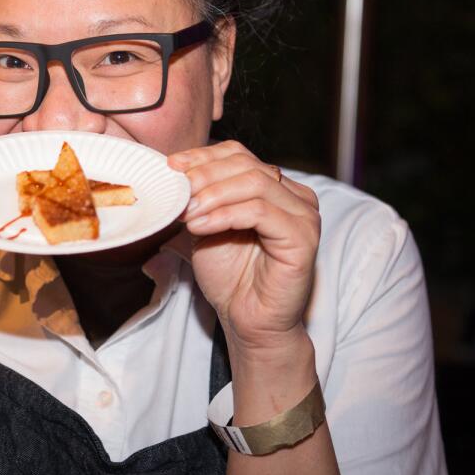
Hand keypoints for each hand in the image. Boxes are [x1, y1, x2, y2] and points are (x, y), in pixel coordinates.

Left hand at [168, 141, 320, 359]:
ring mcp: (303, 214)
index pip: (237, 154)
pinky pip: (259, 211)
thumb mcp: (206, 226)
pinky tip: (201, 227)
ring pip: (253, 183)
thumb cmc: (230, 277)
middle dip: (204, 176)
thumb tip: (171, 172)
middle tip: (176, 191)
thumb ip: (198, 198)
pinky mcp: (303, 236)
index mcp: (274, 187)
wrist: (248, 321)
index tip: (171, 167)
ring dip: (211, 195)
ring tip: (186, 213)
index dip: (202, 157)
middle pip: (245, 164)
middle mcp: (295, 195)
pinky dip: (224, 215)